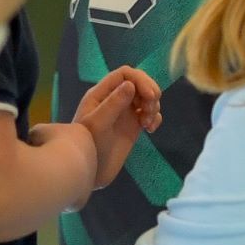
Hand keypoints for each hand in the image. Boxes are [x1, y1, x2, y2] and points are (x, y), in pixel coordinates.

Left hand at [70, 65, 163, 195]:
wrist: (90, 170)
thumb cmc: (88, 145)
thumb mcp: (98, 123)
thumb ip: (113, 103)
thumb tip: (131, 85)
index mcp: (102, 94)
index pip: (125, 74)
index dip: (141, 80)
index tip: (151, 96)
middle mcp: (114, 99)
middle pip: (139, 83)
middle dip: (150, 93)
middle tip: (150, 110)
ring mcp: (125, 112)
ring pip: (147, 98)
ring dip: (154, 107)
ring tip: (148, 124)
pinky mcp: (133, 125)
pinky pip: (150, 114)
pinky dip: (156, 118)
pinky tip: (150, 130)